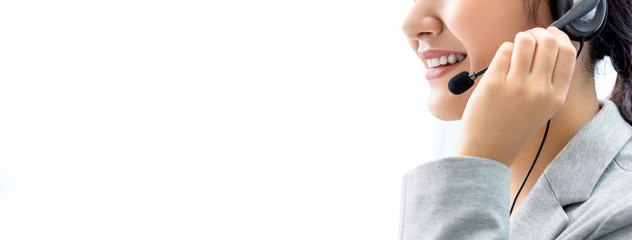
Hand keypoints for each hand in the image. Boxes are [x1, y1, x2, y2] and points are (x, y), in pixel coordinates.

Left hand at [457, 27, 576, 166]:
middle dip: (538, 33)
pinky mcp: (493, 84)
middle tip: (528, 39)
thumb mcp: (542, 107)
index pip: (568, 52)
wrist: (488, 152)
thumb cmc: (513, 127)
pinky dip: (504, 50)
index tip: (549, 35)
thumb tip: (547, 43)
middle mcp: (540, 91)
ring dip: (519, 39)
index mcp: (557, 96)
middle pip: (548, 42)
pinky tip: (501, 63)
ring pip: (525, 41)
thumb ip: (549, 80)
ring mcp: (516, 87)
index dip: (558, 37)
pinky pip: (504, 51)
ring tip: (514, 48)